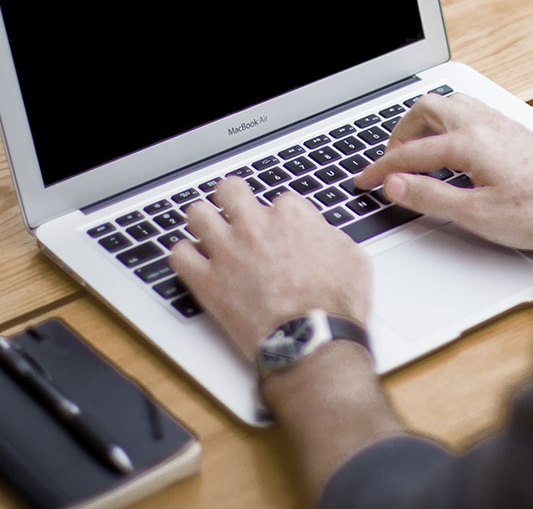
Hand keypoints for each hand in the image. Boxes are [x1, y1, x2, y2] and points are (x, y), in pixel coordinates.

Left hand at [170, 179, 370, 358]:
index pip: (279, 199)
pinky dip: (184, 256)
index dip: (280, 216)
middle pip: (230, 190)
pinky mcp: (207, 282)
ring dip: (203, 220)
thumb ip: (331, 237)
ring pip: (197, 214)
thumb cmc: (335, 306)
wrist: (312, 342)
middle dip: (232, 197)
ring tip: (208, 231)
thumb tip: (322, 235)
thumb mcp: (353, 259)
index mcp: (291, 217)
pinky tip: (194, 261)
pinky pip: (179, 255)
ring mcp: (227, 252)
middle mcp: (255, 227)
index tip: (280, 230)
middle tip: (235, 210)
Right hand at [354, 93, 532, 249]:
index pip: (411, 152)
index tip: (365, 181)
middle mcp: (483, 123)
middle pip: (426, 109)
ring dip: (424, 123)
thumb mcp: (477, 214)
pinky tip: (450, 146)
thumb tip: (396, 185)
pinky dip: (447, 122)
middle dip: (400, 133)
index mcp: (469, 142)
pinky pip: (469, 110)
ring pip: (449, 104)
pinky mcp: (513, 129)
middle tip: (389, 161)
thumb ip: (431, 197)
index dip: (382, 169)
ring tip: (414, 150)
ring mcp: (500, 122)